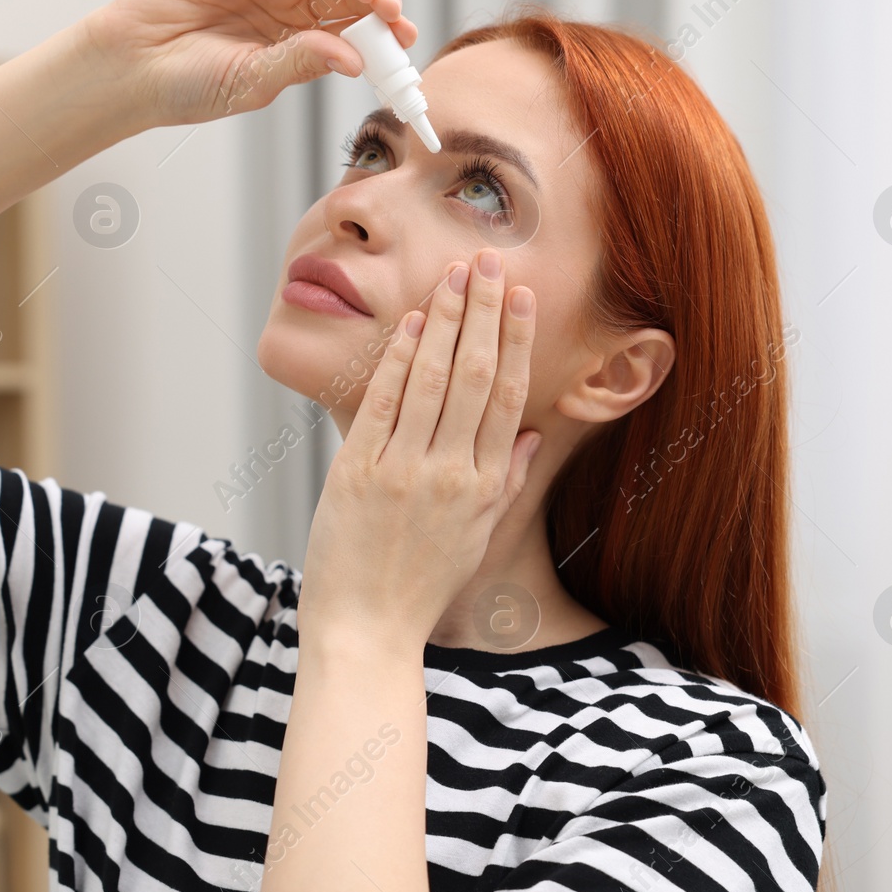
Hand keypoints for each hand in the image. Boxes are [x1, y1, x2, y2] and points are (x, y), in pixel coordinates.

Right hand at [78, 0, 416, 128]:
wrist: (131, 67)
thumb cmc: (185, 86)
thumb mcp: (253, 83)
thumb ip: (301, 64)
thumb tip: (353, 59)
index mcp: (297, 48)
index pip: (354, 35)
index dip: (384, 37)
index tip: (406, 46)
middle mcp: (289, 11)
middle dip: (380, 4)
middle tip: (395, 18)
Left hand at [299, 248, 540, 655]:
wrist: (366, 630)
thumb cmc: (421, 585)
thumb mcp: (477, 537)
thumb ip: (507, 481)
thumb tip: (534, 433)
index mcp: (486, 487)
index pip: (508, 397)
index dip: (516, 341)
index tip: (521, 296)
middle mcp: (450, 474)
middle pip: (475, 376)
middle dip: (484, 313)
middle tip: (489, 261)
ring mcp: (403, 471)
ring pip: (431, 380)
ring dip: (445, 321)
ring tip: (455, 275)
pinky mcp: (358, 473)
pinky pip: (382, 403)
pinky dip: (398, 359)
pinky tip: (412, 322)